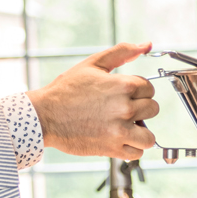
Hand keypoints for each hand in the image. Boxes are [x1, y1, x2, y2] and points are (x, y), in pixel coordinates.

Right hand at [27, 43, 159, 159]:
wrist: (44, 116)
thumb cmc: (66, 90)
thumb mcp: (93, 64)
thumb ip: (122, 52)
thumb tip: (146, 45)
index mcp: (123, 85)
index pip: (149, 88)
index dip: (137, 90)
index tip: (123, 94)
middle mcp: (125, 108)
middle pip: (152, 109)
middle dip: (140, 109)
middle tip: (121, 109)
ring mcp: (119, 130)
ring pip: (149, 136)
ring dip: (140, 131)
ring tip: (126, 127)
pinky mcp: (112, 148)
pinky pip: (137, 152)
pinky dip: (131, 148)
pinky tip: (119, 139)